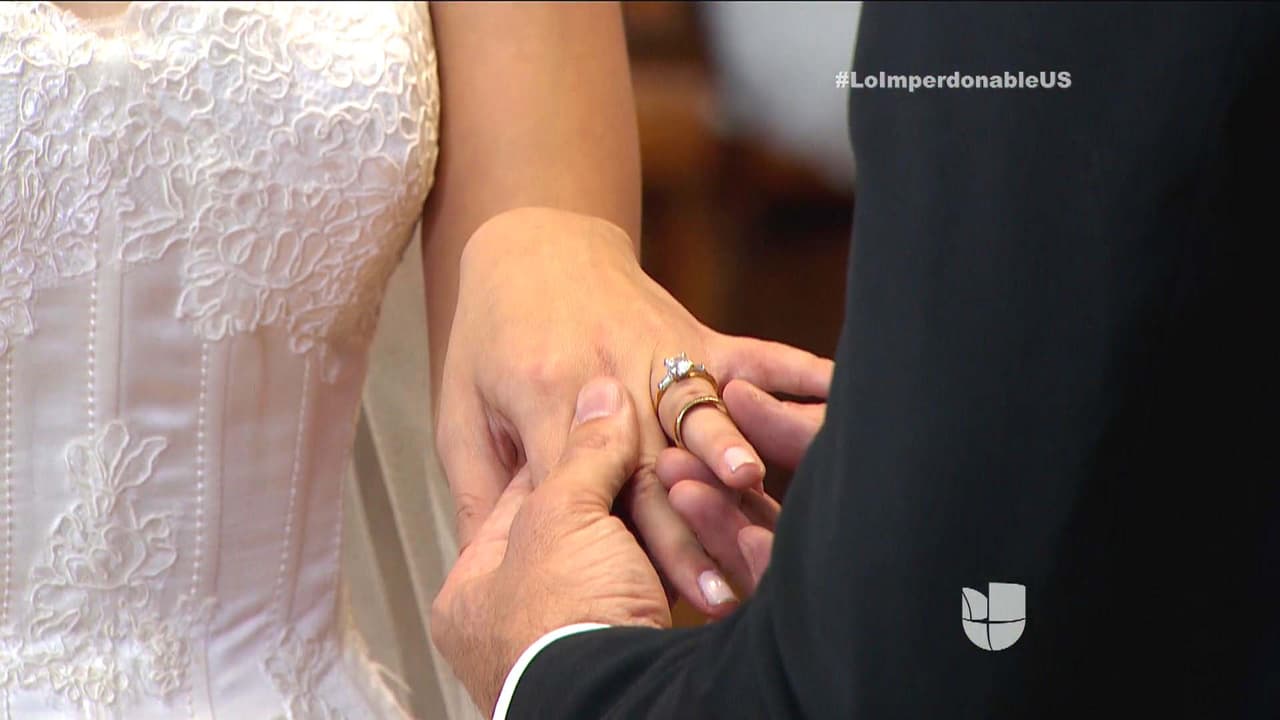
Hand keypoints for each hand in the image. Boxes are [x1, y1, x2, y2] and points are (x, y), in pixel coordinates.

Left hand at [432, 378, 669, 713]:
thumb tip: (600, 392)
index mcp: (474, 595)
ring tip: (698, 475)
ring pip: (630, 559)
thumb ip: (581, 454)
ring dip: (667, 519)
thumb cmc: (563, 621)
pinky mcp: (635, 652)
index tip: (600, 413)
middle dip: (625, 489)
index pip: (520, 499)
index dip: (564, 450)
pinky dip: (692, 556)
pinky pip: (667, 589)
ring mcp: (579, 642)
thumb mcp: (560, 519)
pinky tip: (718, 520)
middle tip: (656, 441)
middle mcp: (519, 624)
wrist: (624, 708)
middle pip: (579, 533)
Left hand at [436, 207, 831, 615]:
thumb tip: (484, 559)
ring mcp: (657, 351)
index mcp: (543, 398)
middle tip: (714, 590)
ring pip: (699, 417)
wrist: (530, 243)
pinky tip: (841, 395)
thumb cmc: (490, 335)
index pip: (578, 485)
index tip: (630, 601)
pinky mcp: (694, 333)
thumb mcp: (463, 411)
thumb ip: (479, 484)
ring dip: (728, 458)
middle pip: (647, 463)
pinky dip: (798, 374)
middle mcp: (607, 374)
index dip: (607, 547)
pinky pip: (753, 355)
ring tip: (756, 503)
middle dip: (681, 530)